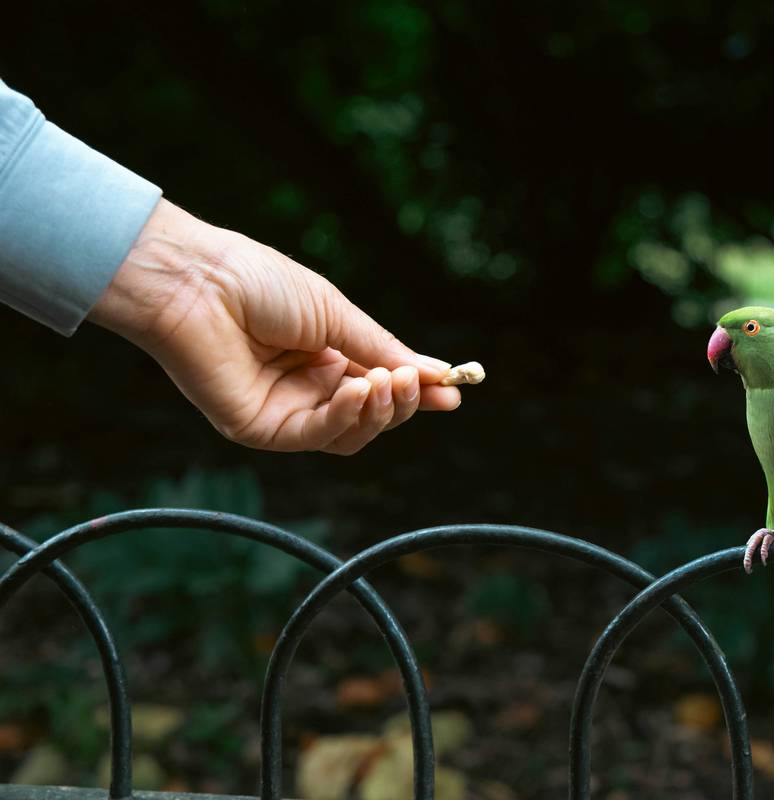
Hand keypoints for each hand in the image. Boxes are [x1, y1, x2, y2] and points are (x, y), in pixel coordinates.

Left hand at [89, 199, 460, 453]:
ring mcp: (284, 411)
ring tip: (388, 381)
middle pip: (371, 417)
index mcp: (325, 356)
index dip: (417, 392)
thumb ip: (384, 350)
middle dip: (402, 402)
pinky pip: (317, 435)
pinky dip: (346, 417)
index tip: (455, 392)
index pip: (381, 386)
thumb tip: (439, 374)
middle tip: (416, 381)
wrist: (196, 281)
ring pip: (350, 434)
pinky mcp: (260, 429)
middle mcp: (307, 388)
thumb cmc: (258, 283)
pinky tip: (359, 389)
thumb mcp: (337, 314)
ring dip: (378, 411)